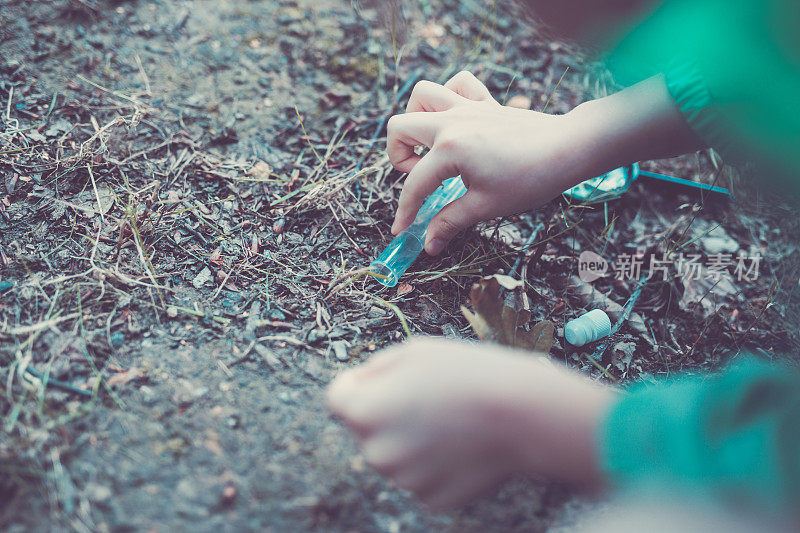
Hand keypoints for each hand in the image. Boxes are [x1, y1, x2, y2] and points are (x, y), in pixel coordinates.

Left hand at [327, 337, 615, 509]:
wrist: (523, 414)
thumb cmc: (468, 373)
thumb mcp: (414, 351)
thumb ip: (376, 370)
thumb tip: (362, 386)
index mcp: (364, 412)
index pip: (337, 398)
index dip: (359, 384)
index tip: (386, 379)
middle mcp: (376, 453)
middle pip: (367, 429)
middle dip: (387, 413)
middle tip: (429, 397)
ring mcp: (405, 481)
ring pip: (396, 454)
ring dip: (412, 439)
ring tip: (451, 419)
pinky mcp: (433, 499)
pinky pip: (423, 476)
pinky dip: (436, 463)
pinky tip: (462, 444)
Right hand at [387, 71, 591, 254]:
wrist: (568, 148)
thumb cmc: (530, 178)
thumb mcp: (486, 206)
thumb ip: (450, 222)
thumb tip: (428, 245)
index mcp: (449, 150)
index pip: (414, 185)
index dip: (405, 212)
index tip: (402, 230)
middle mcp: (451, 123)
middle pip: (399, 127)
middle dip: (399, 157)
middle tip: (422, 179)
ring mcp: (467, 107)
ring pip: (421, 95)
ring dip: (416, 119)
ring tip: (429, 146)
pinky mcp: (484, 103)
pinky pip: (457, 84)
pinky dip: (448, 97)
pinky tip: (456, 121)